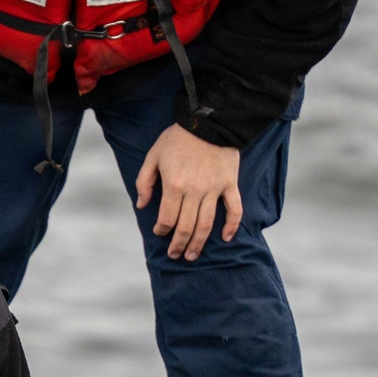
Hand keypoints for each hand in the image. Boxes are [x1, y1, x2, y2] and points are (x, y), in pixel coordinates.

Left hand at [136, 124, 241, 260]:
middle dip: (178, 245)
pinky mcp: (230, 184)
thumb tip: (142, 206)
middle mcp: (194, 191)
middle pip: (186, 227)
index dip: (161, 230)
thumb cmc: (177, 138)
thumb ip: (145, 181)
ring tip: (192, 255)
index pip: (167, 218)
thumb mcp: (153, 155)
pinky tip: (225, 238)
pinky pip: (234, 209)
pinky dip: (231, 226)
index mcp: (174, 185)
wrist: (208, 121)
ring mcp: (214, 189)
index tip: (159, 232)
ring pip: (206, 224)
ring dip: (199, 243)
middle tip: (175, 255)